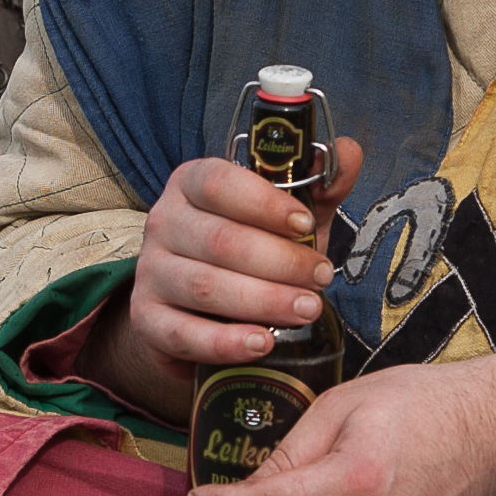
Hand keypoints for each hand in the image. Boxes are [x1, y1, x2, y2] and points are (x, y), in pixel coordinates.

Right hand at [82, 136, 365, 418]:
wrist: (201, 308)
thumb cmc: (252, 249)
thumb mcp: (287, 214)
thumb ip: (319, 185)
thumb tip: (348, 152)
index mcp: (191, 184)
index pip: (217, 182)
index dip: (264, 203)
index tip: (306, 223)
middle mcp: (164, 222)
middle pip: (219, 240)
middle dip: (279, 261)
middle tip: (321, 278)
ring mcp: (151, 273)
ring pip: (205, 287)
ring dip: (263, 301)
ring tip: (307, 310)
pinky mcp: (148, 321)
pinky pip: (183, 333)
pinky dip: (226, 342)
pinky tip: (263, 343)